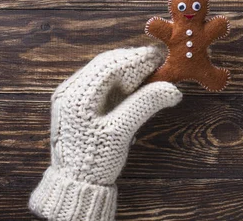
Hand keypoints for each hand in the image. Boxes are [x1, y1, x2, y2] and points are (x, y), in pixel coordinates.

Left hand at [29, 47, 181, 220]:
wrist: (74, 185)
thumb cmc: (95, 161)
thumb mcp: (121, 131)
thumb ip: (145, 105)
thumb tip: (173, 89)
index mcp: (77, 96)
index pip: (110, 65)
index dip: (137, 58)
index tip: (160, 56)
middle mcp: (70, 90)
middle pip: (105, 65)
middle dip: (132, 61)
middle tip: (159, 63)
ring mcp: (71, 96)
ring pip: (103, 72)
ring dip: (127, 70)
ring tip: (151, 73)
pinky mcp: (76, 104)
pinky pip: (100, 83)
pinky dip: (119, 81)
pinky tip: (135, 85)